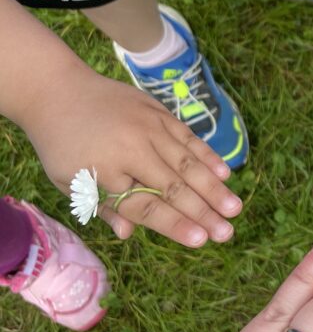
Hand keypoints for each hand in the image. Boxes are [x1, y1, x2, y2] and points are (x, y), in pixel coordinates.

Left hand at [23, 64, 241, 246]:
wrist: (59, 90)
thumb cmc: (62, 145)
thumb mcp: (69, 182)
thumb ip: (102, 207)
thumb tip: (128, 234)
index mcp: (104, 172)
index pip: (146, 205)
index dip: (174, 224)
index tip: (200, 240)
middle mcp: (130, 149)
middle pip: (173, 187)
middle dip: (203, 212)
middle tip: (227, 233)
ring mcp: (148, 127)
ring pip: (188, 163)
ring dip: (214, 187)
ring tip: (235, 208)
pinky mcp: (158, 112)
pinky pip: (188, 137)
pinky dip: (207, 155)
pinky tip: (225, 173)